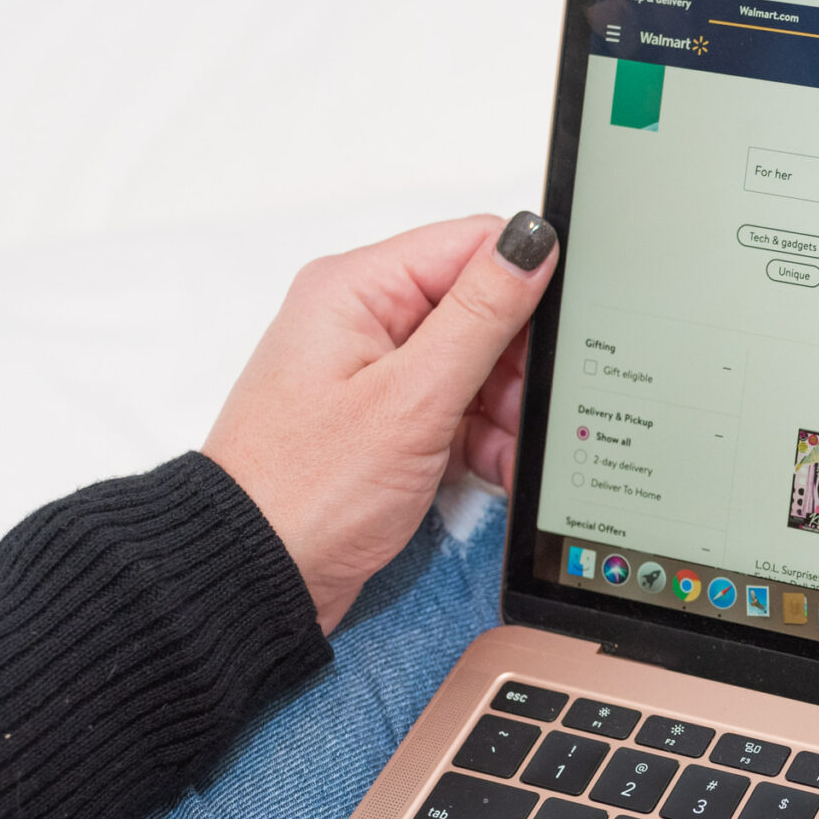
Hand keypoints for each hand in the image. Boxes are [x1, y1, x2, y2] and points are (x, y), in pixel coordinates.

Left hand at [205, 212, 557, 631]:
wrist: (255, 576)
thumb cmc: (306, 490)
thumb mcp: (413, 396)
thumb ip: (481, 314)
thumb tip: (531, 241)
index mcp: (358, 289)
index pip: (472, 246)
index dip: (528, 282)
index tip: (564, 333)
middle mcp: (365, 319)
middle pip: (481, 308)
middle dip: (520, 363)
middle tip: (535, 408)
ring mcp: (377, 373)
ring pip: (480, 366)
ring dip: (510, 410)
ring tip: (513, 452)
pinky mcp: (387, 421)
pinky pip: (460, 410)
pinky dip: (487, 440)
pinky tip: (499, 470)